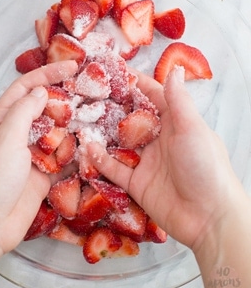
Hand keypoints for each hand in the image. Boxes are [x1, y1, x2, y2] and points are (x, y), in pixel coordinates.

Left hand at [0, 60, 77, 259]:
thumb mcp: (6, 139)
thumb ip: (25, 113)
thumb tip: (41, 91)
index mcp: (0, 121)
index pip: (24, 89)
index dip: (47, 75)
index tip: (71, 67)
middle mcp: (15, 135)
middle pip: (43, 109)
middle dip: (64, 98)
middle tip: (91, 89)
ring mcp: (30, 156)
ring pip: (56, 134)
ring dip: (74, 125)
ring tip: (97, 114)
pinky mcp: (42, 177)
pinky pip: (63, 160)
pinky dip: (77, 152)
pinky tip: (93, 145)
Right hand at [89, 66, 244, 251]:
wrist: (209, 219)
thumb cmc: (206, 168)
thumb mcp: (191, 129)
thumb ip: (178, 101)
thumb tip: (175, 69)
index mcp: (175, 123)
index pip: (152, 96)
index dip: (134, 82)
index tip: (112, 68)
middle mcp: (159, 140)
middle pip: (130, 117)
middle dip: (110, 106)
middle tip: (86, 92)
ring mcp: (146, 162)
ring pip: (118, 142)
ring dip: (100, 132)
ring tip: (79, 118)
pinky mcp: (136, 183)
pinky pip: (113, 168)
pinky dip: (99, 159)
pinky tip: (86, 149)